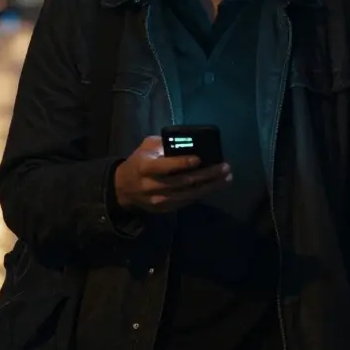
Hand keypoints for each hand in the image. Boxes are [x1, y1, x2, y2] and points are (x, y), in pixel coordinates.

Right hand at [112, 135, 231, 213]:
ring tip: (226, 178)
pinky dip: (202, 194)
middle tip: (225, 167)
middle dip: (206, 175)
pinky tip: (215, 187)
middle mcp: (151, 185)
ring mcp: (159, 200)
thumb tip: (189, 140)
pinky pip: (187, 202)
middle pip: (182, 182)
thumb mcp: (146, 148)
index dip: (183, 163)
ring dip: (210, 187)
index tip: (199, 158)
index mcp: (144, 167)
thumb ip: (164, 144)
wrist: (123, 188)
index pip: (165, 166)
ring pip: (189, 195)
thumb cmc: (138, 162)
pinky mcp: (165, 209)